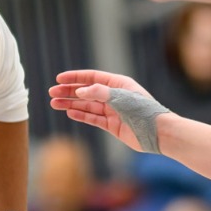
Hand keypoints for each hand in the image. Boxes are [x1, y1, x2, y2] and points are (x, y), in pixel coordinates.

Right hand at [48, 69, 162, 152]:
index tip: (58, 79)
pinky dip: (81, 115)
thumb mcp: (120, 98)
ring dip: (71, 104)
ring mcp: (113, 111)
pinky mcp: (112, 125)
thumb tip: (79, 91)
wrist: (158, 133)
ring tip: (54, 103)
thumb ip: (99, 92)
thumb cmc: (143, 111)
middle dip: (69, 91)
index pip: (92, 77)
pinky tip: (69, 112)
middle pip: (86, 91)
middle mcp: (114, 96)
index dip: (75, 77)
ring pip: (87, 105)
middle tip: (51, 93)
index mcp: (118, 84)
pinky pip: (93, 118)